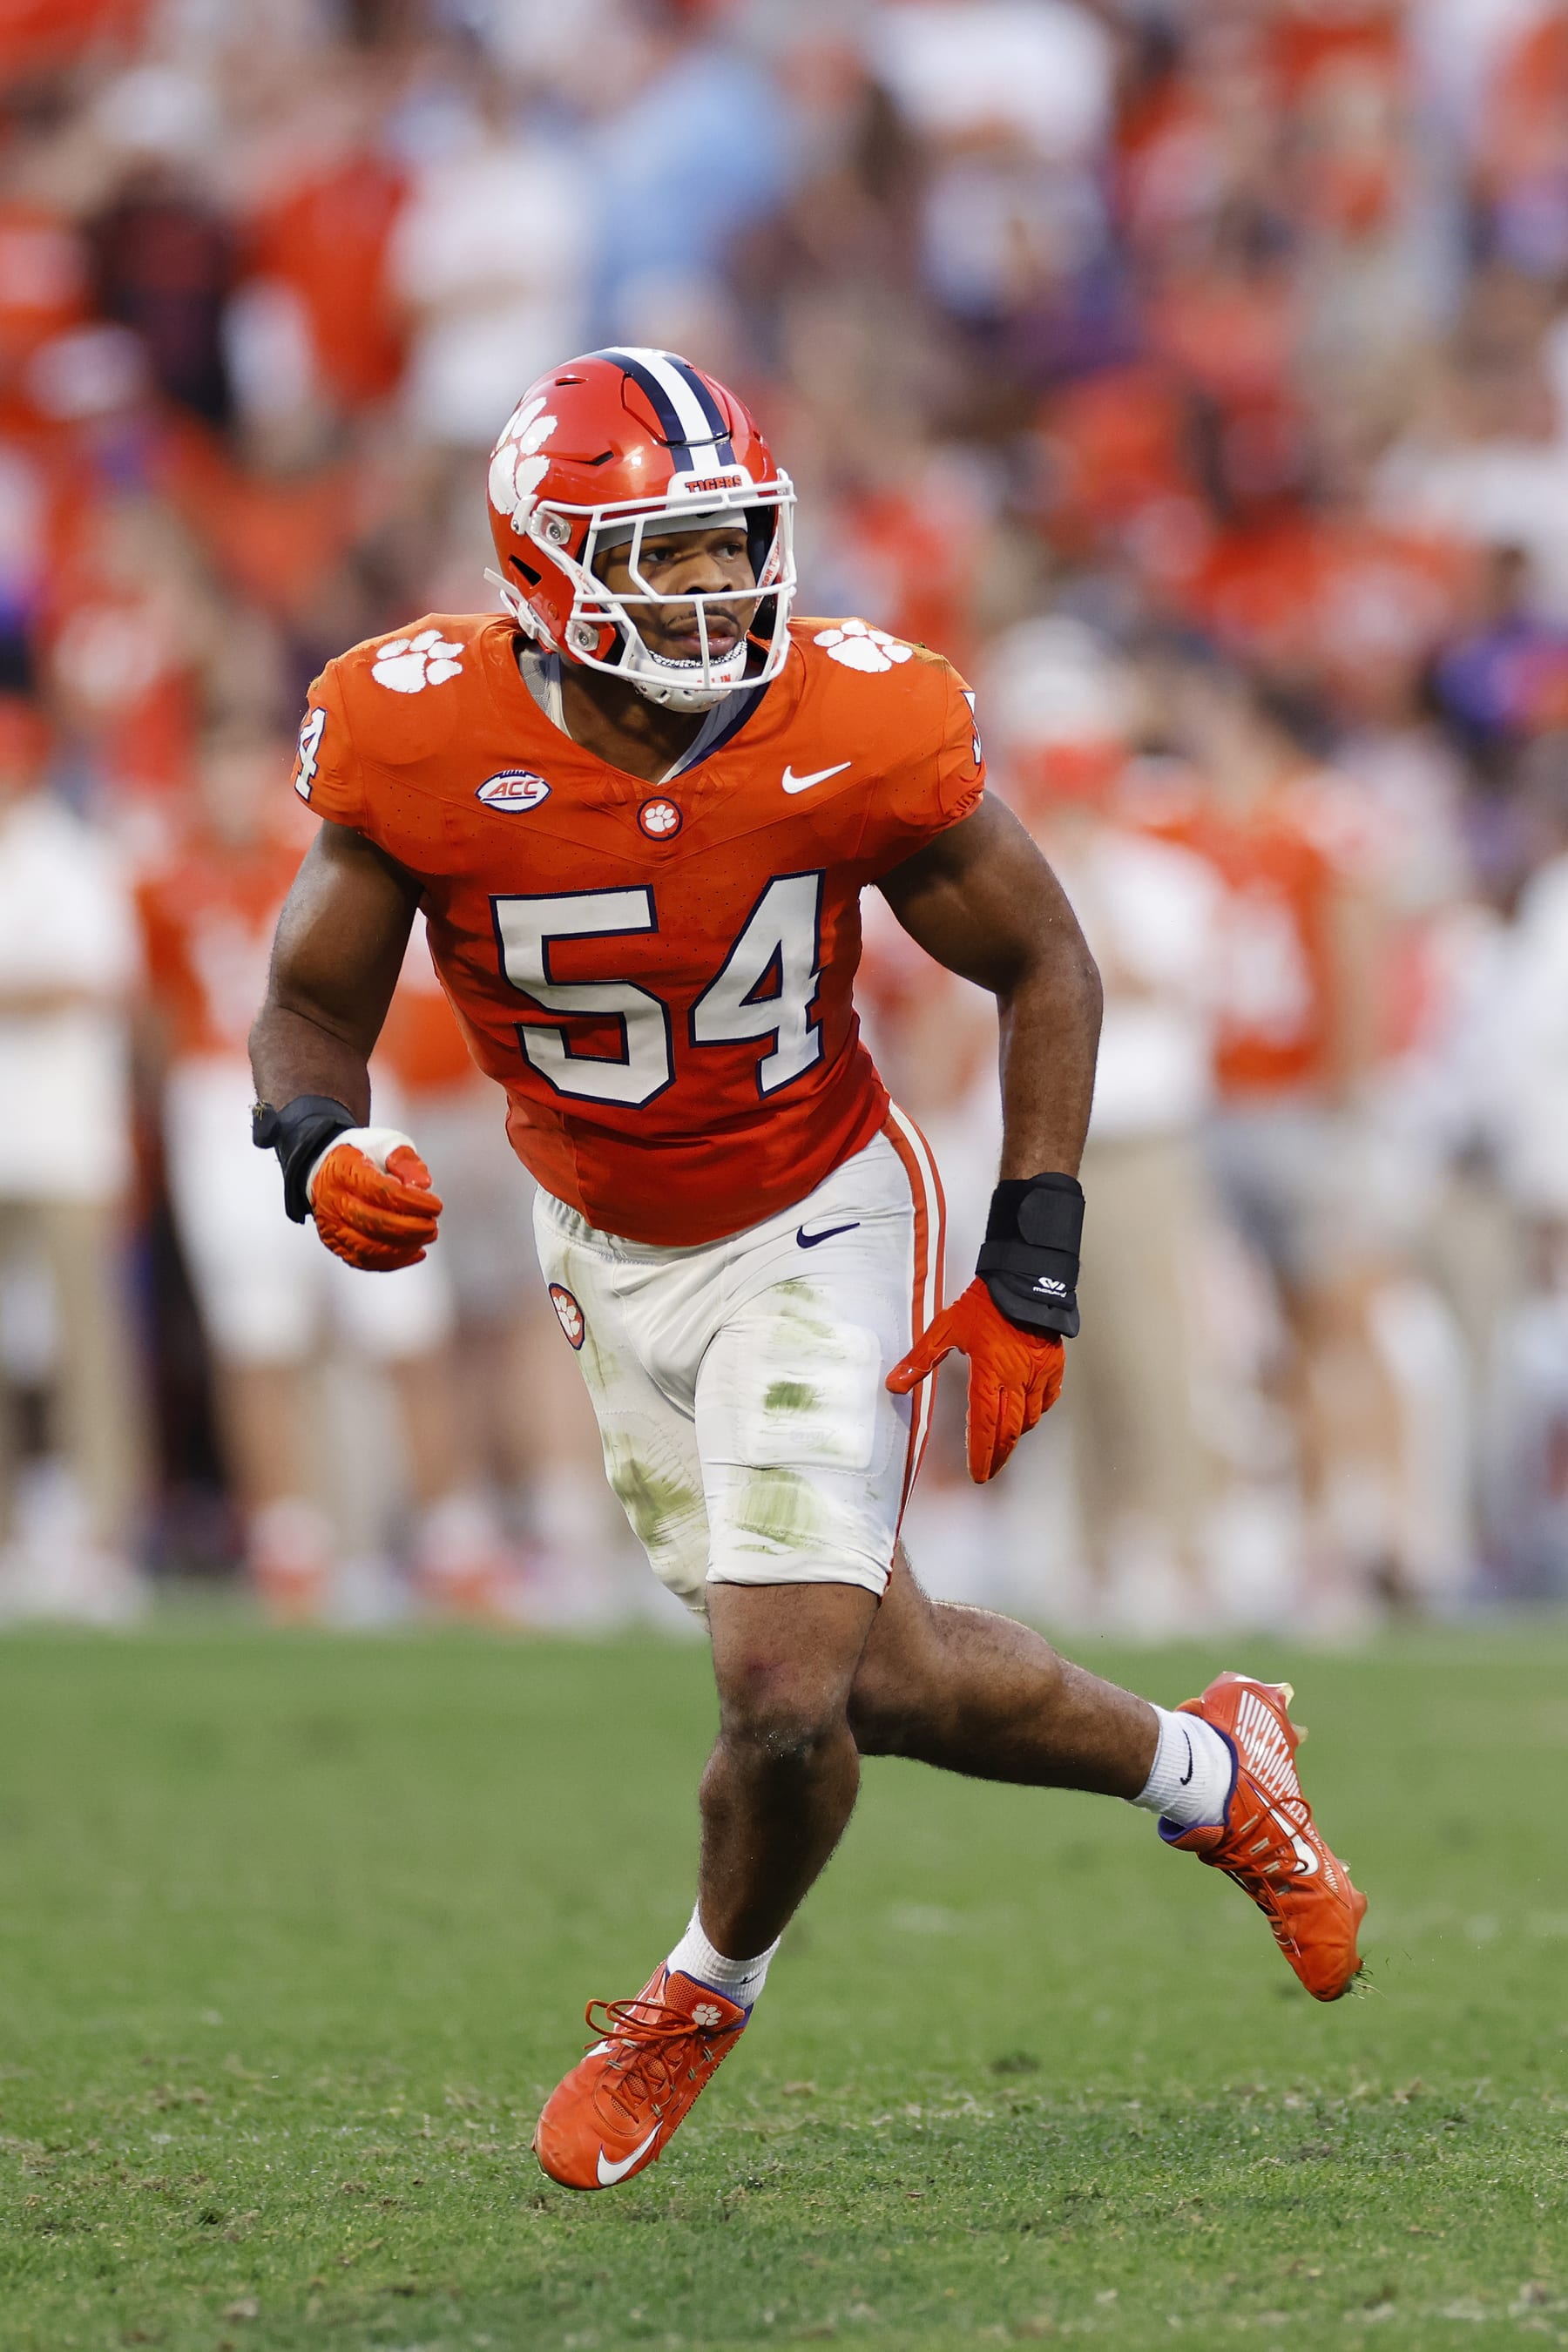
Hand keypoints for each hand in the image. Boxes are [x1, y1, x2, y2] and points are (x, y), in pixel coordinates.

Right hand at [307, 1126, 442, 1270]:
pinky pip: (364, 1260)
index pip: (382, 1192)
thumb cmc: (359, 1156)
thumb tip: (423, 1184)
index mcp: (345, 1171)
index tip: (435, 1205)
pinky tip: (413, 1251)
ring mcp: (331, 1225)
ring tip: (425, 1237)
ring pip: (369, 1248)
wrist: (326, 1167)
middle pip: (376, 1223)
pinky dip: (393, 1261)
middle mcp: (333, 1200)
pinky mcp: (335, 1243)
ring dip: (404, 1247)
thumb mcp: (386, 1145)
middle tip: (432, 1225)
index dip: (414, 1203)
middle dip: (412, 1229)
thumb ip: (407, 1162)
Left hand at [887, 1276, 1063, 1483]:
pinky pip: (1047, 1399)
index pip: (984, 1425)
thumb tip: (895, 1383)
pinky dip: (1036, 1412)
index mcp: (988, 1373)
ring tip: (1003, 1442)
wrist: (1024, 1281)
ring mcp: (1038, 1375)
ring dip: (1015, 1434)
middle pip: (1009, 1431)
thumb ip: (920, 1360)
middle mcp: (1016, 1379)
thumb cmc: (985, 1303)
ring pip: (1030, 1418)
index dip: (981, 1454)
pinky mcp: (1053, 1366)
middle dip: (998, 1455)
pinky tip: (1027, 1413)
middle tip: (989, 1470)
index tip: (977, 1472)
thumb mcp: (945, 1328)